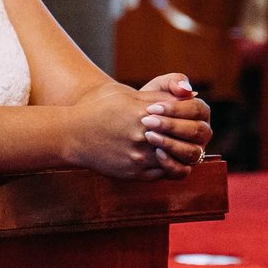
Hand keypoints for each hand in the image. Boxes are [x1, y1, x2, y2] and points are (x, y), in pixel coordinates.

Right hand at [62, 80, 205, 180]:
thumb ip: (159, 96)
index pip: (181, 117)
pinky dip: (168, 166)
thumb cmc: (101, 110)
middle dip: (189, 138)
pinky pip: (161, 174)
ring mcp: (138, 158)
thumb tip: (188, 93)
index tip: (188, 116)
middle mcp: (143, 138)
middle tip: (193, 134)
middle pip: (183, 142)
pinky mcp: (133, 173)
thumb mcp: (129, 95)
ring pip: (176, 161)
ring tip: (182, 147)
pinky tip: (165, 157)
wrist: (74, 134)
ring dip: (182, 154)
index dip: (189, 118)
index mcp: (144, 114)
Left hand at [135, 74, 211, 175]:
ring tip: (149, 136)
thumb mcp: (157, 88)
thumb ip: (172, 82)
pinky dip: (171, 164)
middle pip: (197, 131)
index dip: (176, 109)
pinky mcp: (183, 168)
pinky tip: (156, 153)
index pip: (197, 109)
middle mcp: (202, 134)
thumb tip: (186, 89)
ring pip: (191, 152)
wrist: (131, 125)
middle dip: (171, 126)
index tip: (153, 107)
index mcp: (200, 112)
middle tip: (147, 121)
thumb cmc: (148, 105)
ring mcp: (195, 152)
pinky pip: (183, 171)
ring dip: (171, 144)